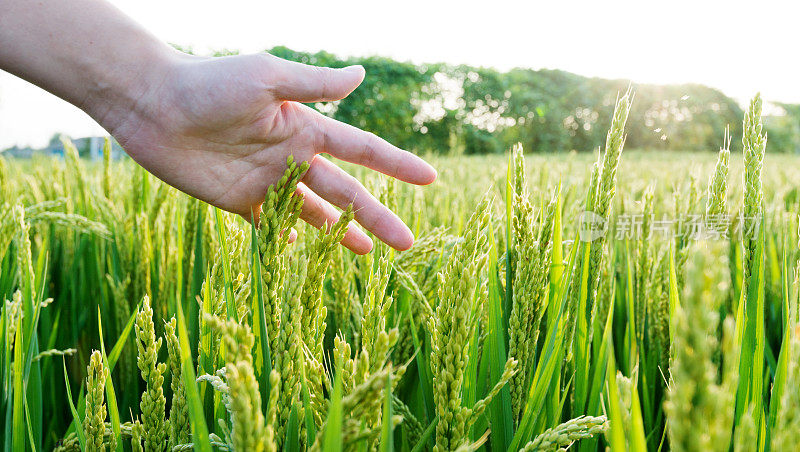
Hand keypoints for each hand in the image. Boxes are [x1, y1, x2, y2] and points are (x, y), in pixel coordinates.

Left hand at [94, 52, 436, 253]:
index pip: (362, 150)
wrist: (152, 105)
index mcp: (305, 127)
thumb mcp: (267, 77)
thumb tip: (362, 74)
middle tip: (407, 243)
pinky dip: (289, 238)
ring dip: (343, 232)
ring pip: (315, 213)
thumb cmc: (209, 82)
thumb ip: (314, 84)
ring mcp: (268, 182)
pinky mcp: (239, 201)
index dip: (396, 164)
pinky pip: (272, 225)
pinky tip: (305, 252)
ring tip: (369, 255)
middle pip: (347, 191)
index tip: (430, 179)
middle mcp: (293, 157)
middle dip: (378, 216)